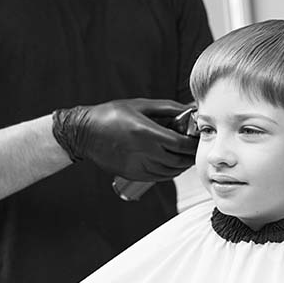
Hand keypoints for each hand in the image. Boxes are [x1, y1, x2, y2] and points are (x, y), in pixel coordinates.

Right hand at [52, 98, 198, 180]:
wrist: (85, 133)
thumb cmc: (111, 115)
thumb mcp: (140, 105)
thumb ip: (167, 108)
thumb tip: (190, 110)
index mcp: (146, 132)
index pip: (181, 144)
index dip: (194, 144)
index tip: (198, 139)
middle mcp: (143, 151)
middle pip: (179, 160)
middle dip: (191, 155)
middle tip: (195, 149)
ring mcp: (138, 165)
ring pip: (171, 171)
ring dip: (182, 165)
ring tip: (185, 155)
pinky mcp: (133, 174)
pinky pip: (160, 177)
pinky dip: (170, 172)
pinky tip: (172, 163)